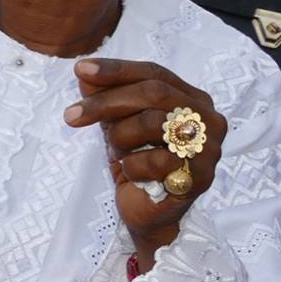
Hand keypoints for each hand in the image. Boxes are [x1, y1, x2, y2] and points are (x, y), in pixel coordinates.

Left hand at [63, 58, 226, 270]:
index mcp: (193, 99)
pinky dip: (132, 166)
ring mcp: (208, 148)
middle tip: (72, 116)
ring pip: (152, 123)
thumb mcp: (117, 123)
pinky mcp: (200, 177)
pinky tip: (133, 175)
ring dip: (120, 138)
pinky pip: (155, 161)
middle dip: (106, 102)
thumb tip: (83, 71)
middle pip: (153, 93)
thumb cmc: (137, 161)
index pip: (155, 73)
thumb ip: (105, 96)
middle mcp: (208, 119)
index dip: (117, 70)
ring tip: (117, 152)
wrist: (146, 211)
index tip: (79, 69)